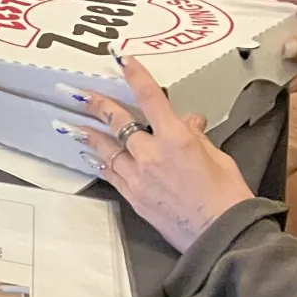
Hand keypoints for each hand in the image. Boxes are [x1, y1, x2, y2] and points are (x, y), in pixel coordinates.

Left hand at [71, 57, 253, 253]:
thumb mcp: (218, 158)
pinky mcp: (133, 197)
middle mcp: (151, 154)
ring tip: (68, 124)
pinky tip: (88, 155)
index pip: (151, 98)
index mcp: (177, 139)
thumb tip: (188, 122)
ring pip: (106, 149)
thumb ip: (197, 138)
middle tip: (74, 93)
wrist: (221, 237)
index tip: (120, 59)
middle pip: (117, 123)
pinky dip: (99, 162)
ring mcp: (139, 177)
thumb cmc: (228, 198)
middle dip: (96, 105)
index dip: (135, 76)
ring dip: (88, 135)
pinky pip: (110, 174)